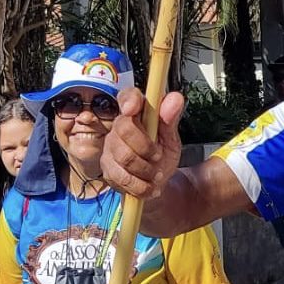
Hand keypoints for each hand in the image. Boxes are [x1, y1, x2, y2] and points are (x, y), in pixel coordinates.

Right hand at [102, 86, 185, 201]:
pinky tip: (149, 186)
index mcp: (137, 114)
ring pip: (124, 156)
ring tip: (157, 175)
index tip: (133, 108)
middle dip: (145, 146)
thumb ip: (171, 120)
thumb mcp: (171, 139)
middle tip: (159, 156)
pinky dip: (141, 186)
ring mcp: (110, 148)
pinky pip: (122, 177)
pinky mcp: (108, 169)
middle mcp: (119, 127)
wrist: (157, 185)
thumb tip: (176, 98)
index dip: (129, 100)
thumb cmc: (162, 157)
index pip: (127, 97)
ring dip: (146, 169)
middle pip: (124, 129)